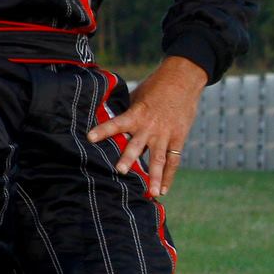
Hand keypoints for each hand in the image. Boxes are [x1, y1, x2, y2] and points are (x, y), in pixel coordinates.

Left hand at [85, 55, 205, 196]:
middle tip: (119, 170)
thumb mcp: (135, 96)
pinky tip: (163, 190)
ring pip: (159, 159)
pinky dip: (168, 176)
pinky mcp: (178, 138)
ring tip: (150, 193)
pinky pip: (173, 160)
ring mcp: (165, 134)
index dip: (103, 130)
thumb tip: (103, 118)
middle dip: (128, 158)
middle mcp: (150, 127)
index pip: (116, 123)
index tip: (90, 137)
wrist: (183, 79)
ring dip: (154, 177)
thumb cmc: (155, 87)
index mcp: (136, 114)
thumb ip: (124, 112)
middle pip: (137, 146)